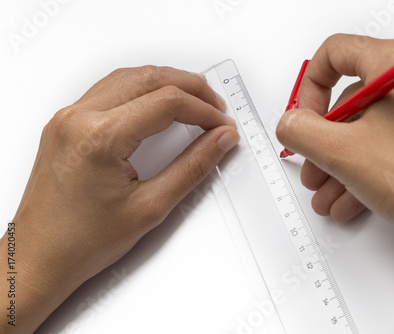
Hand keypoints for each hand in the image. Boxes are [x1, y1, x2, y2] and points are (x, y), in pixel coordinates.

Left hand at [1, 66, 238, 332]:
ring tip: (192, 99)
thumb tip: (219, 140)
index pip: (167, 102)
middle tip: (215, 104)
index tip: (221, 125)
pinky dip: (140, 89)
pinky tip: (155, 101)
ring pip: (127, 77)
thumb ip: (192, 167)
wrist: (38, 258)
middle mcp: (79, 118)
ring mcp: (68, 118)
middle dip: (190, 87)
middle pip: (148, 78)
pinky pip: (108, 89)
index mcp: (100, 137)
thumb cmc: (81, 241)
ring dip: (165, 82)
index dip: (204, 110)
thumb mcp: (150, 207)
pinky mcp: (64, 124)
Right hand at [276, 34, 393, 313]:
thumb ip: (300, 131)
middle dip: (323, 142)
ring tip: (327, 194)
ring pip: (368, 127)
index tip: (304, 121)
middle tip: (312, 167)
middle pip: (350, 99)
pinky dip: (365, 168)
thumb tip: (290, 124)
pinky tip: (349, 200)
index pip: (334, 54)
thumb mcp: (340, 152)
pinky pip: (389, 143)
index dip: (308, 89)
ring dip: (340, 163)